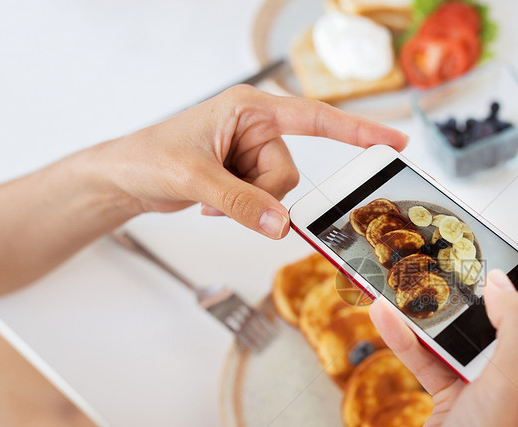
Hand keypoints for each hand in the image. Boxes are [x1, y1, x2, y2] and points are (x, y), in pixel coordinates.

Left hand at [99, 85, 407, 237]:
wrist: (123, 177)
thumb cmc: (149, 158)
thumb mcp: (193, 178)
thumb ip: (240, 201)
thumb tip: (281, 225)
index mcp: (249, 109)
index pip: (315, 118)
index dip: (357, 130)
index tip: (394, 141)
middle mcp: (255, 127)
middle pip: (290, 173)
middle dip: (262, 194)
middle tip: (223, 197)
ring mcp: (251, 152)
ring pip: (280, 192)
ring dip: (249, 203)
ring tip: (212, 197)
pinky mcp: (246, 175)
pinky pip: (265, 201)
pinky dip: (243, 209)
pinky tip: (212, 202)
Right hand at [370, 241, 517, 426]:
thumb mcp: (514, 381)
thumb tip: (506, 285)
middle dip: (500, 287)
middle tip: (477, 260)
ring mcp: (488, 387)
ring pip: (473, 334)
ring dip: (447, 311)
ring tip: (424, 284)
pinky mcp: (452, 396)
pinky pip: (433, 356)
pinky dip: (412, 337)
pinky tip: (390, 317)